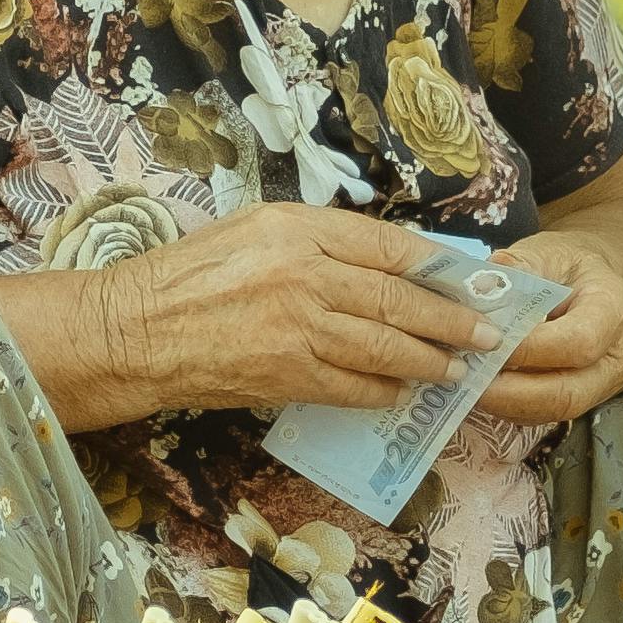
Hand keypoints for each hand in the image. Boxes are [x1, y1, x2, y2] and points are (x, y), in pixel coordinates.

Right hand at [85, 202, 495, 416]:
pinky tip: (402, 394)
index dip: (437, 266)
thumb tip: (385, 259)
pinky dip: (384, 392)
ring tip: (456, 369)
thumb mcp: (254, 229)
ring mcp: (299, 328)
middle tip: (486, 333)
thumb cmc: (189, 274)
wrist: (136, 330)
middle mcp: (305, 273)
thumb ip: (317, 239)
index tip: (468, 280)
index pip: (389, 246)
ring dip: (428, 362)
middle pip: (400, 299)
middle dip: (451, 320)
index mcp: (299, 228)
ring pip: (385, 347)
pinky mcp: (287, 374)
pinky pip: (353, 387)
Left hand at [477, 229, 622, 426]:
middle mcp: (617, 356)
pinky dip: (509, 406)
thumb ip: (518, 267)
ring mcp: (603, 384)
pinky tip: (482, 388)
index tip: (487, 342)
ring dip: (506, 404)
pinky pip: (544, 415)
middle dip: (512, 393)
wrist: (594, 285)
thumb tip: (482, 287)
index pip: (578, 342)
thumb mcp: (547, 251)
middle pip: (568, 393)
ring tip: (469, 384)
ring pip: (554, 411)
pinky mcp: (582, 400)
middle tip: (468, 378)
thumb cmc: (568, 266)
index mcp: (614, 309)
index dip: (530, 350)